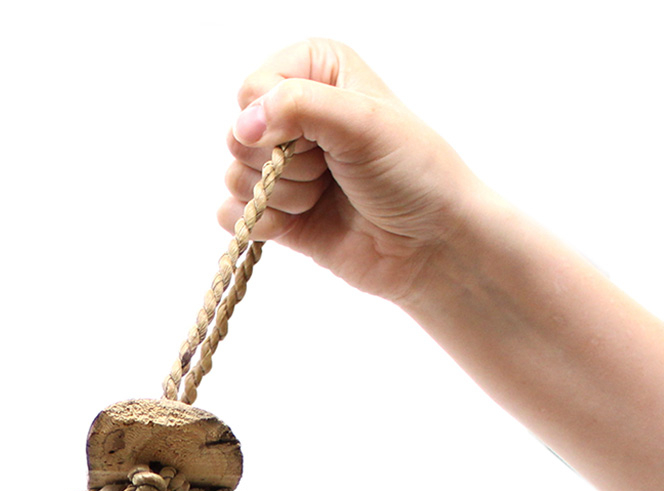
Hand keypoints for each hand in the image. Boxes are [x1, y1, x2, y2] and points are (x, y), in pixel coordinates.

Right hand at [220, 38, 487, 305]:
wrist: (432, 245)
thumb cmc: (412, 175)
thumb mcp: (363, 123)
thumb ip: (299, 107)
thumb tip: (243, 125)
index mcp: (316, 71)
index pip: (254, 88)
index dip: (277, 121)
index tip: (322, 139)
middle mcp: (295, 115)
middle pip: (238, 134)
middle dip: (280, 162)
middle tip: (328, 171)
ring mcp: (284, 167)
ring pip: (235, 175)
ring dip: (279, 195)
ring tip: (323, 197)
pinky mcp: (278, 213)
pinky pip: (232, 213)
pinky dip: (259, 223)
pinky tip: (294, 225)